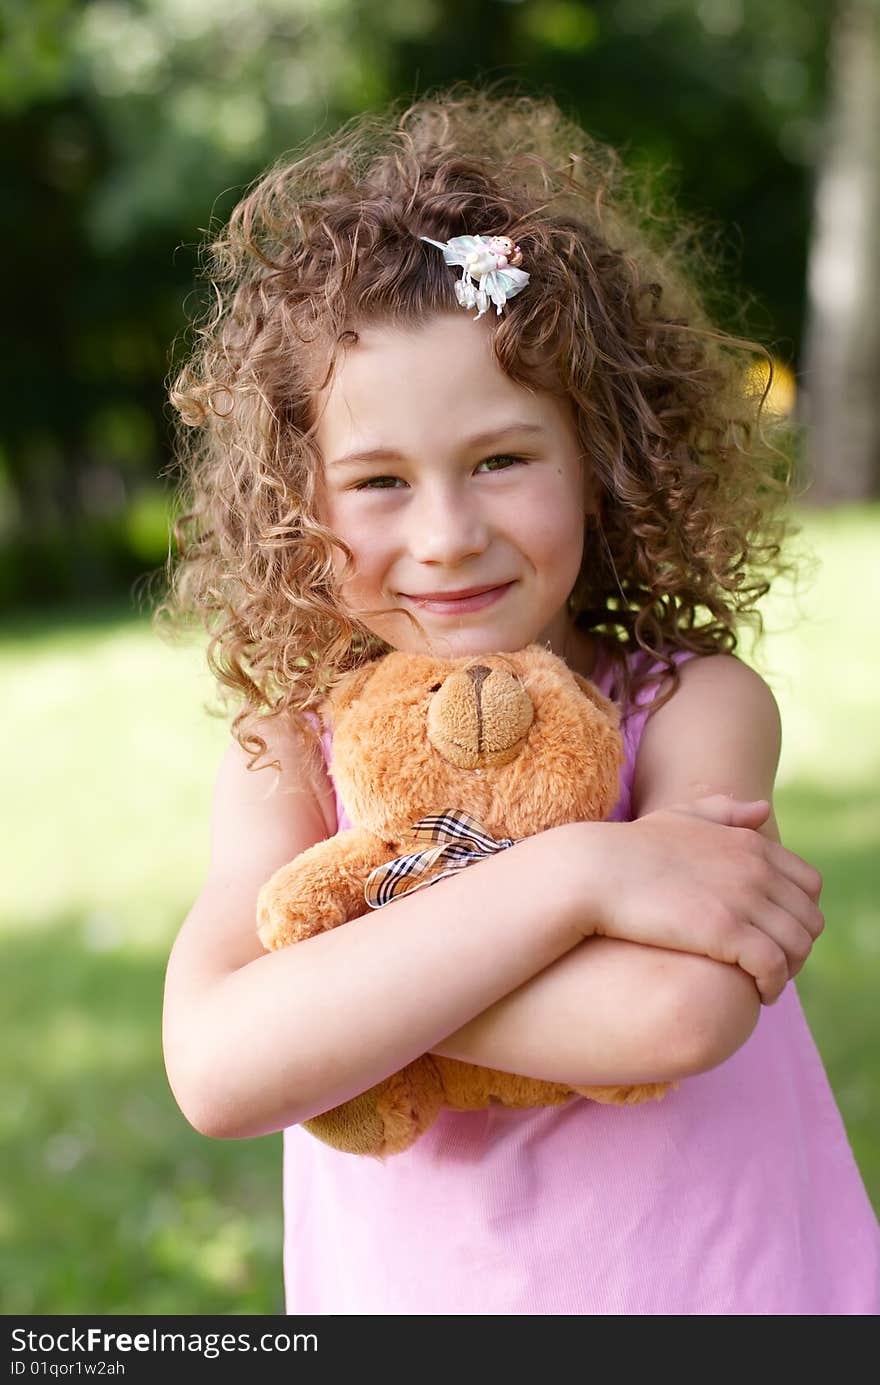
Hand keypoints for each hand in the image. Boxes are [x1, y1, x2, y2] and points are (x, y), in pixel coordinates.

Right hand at [573, 796, 824, 1004]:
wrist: (593, 872)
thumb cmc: (630, 848)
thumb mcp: (680, 817)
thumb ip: (724, 812)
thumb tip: (763, 811)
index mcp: (749, 844)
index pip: (809, 885)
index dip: (799, 914)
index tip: (776, 933)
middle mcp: (755, 869)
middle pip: (810, 919)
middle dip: (797, 946)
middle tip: (773, 964)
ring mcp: (743, 900)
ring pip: (799, 946)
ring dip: (789, 969)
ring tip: (765, 982)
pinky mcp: (727, 933)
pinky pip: (774, 967)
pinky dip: (773, 985)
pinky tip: (758, 994)